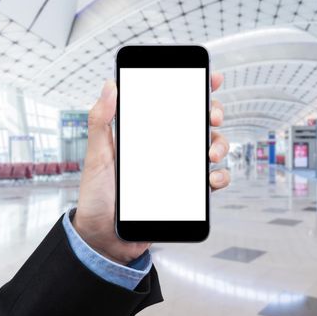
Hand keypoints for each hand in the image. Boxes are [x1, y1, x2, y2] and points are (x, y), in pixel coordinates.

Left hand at [73, 73, 229, 264]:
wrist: (105, 235)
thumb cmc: (97, 195)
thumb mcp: (96, 154)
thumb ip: (101, 121)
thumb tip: (109, 85)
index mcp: (149, 135)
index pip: (175, 106)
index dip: (196, 90)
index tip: (212, 80)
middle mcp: (168, 150)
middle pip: (200, 123)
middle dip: (213, 114)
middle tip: (212, 116)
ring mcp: (180, 171)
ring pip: (212, 148)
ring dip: (220, 145)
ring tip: (210, 153)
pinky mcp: (188, 194)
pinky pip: (212, 181)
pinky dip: (220, 177)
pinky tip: (212, 179)